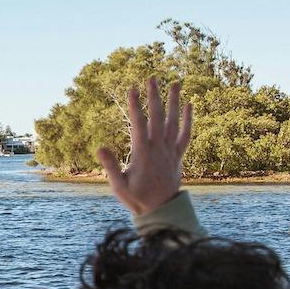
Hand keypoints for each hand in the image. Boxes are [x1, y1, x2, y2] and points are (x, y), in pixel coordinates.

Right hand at [97, 79, 192, 217]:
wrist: (161, 210)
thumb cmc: (137, 198)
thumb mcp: (119, 185)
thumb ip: (111, 166)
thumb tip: (100, 147)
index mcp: (142, 153)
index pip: (138, 123)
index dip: (134, 105)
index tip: (131, 88)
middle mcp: (158, 148)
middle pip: (157, 117)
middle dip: (154, 96)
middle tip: (152, 78)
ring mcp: (170, 151)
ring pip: (173, 122)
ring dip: (174, 102)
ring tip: (175, 83)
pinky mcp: (178, 155)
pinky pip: (186, 135)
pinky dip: (188, 120)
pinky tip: (189, 105)